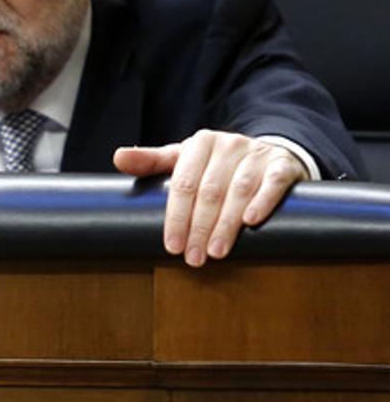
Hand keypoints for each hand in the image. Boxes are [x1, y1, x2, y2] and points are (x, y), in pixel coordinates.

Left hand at [113, 130, 307, 265]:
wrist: (269, 155)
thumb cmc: (217, 164)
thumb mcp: (184, 159)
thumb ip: (152, 162)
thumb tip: (118, 157)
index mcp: (199, 144)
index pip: (183, 183)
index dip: (176, 216)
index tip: (172, 246)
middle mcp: (228, 144)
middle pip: (209, 190)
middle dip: (199, 227)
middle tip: (193, 258)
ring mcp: (256, 154)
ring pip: (239, 189)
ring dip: (227, 224)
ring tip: (217, 252)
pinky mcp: (283, 165)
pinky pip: (273, 182)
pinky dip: (263, 201)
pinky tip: (252, 222)